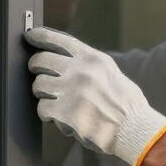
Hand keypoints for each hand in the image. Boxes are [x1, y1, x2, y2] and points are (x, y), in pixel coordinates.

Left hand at [24, 26, 165, 165]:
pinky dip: (47, 114)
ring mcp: (73, 91)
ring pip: (39, 84)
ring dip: (42, 93)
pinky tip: (58, 117)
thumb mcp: (112, 74)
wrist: (134, 129)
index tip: (30, 36)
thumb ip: (89, 66)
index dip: (40, 36)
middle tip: (40, 75)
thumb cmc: (126, 105)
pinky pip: (42, 108)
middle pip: (42, 60)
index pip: (61, 40)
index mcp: (94, 59)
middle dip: (36, 67)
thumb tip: (63, 62)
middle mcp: (82, 71)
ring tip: (54, 101)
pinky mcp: (66, 112)